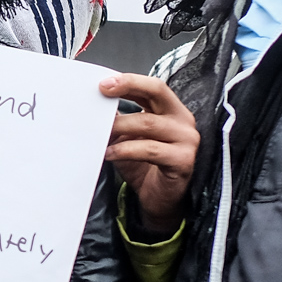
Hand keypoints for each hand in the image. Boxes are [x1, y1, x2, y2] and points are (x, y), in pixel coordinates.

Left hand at [101, 73, 197, 237]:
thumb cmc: (144, 166)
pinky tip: (110, 153)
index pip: (153, 87)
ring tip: (99, 133)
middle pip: (157, 91)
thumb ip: (120, 122)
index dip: (130, 81)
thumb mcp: (129, 138)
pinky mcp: (183, 160)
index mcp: (171, 110)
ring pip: (148, 123)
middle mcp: (183, 120)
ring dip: (119, 126)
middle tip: (102, 92)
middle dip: (128, 88)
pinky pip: (150, 150)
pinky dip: (125, 149)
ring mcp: (186, 140)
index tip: (104, 83)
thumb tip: (95, 106)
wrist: (159, 200)